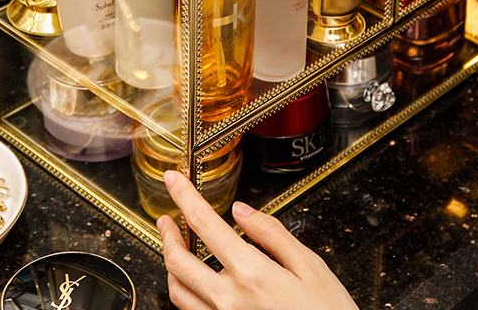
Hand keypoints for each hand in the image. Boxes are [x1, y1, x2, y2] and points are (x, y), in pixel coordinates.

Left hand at [158, 170, 358, 309]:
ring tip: (174, 245)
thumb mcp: (310, 267)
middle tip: (166, 216)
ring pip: (177, 291)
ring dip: (170, 263)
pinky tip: (192, 281)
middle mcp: (229, 300)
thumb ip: (272, 234)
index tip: (174, 179)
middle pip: (178, 260)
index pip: (205, 224)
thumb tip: (243, 211)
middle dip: (167, 232)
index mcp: (251, 274)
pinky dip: (184, 292)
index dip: (184, 196)